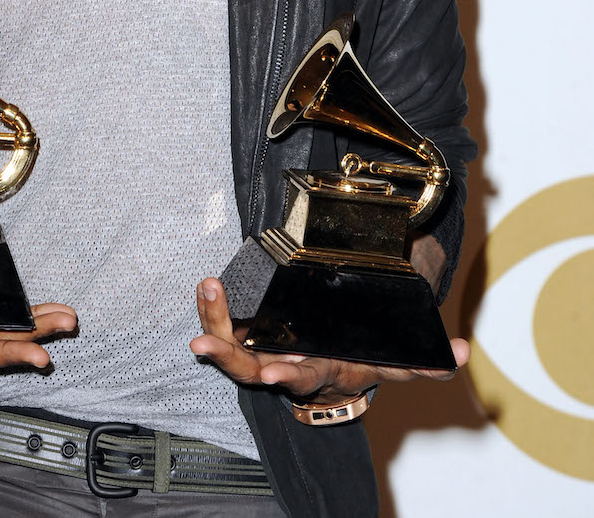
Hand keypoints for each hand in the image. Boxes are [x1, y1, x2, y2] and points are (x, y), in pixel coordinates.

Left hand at [191, 278, 468, 406]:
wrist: (331, 378)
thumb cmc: (356, 363)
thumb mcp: (388, 365)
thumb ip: (421, 362)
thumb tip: (461, 351)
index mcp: (317, 372)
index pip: (302, 376)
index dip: (286, 373)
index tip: (271, 372)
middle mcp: (283, 367)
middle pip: (248, 370)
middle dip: (227, 358)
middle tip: (202, 345)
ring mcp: (260, 355)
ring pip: (229, 346)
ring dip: (213, 320)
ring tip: (206, 288)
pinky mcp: (245, 340)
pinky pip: (223, 327)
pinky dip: (212, 308)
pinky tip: (207, 284)